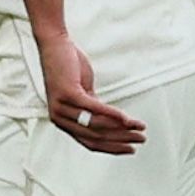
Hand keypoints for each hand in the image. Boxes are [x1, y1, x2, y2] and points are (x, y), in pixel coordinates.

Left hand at [37, 30, 143, 153]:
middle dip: (121, 140)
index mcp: (64, 122)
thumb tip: (111, 121)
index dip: (112, 148)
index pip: (90, 143)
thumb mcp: (82, 93)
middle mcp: (60, 119)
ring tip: (138, 127)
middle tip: (140, 139)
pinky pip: (94, 108)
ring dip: (121, 128)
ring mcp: (62, 107)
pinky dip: (112, 114)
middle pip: (96, 137)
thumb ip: (92, 109)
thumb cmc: (68, 68)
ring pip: (96, 125)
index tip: (129, 149)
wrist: (54, 45)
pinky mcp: (68, 93)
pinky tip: (126, 117)